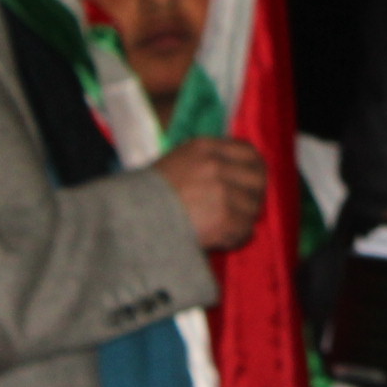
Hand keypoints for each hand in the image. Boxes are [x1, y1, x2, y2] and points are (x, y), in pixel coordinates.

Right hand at [152, 137, 266, 251]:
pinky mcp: (223, 217)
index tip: (251, 184)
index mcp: (204, 147)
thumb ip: (209, 163)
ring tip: (226, 228)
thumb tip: (241, 179)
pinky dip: (235, 237)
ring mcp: (221, 191)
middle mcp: (216, 165)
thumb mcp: (178, 162)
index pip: (249, 153)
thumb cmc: (149, 194)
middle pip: (258, 179)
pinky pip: (244, 229)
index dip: (255, 170)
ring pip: (252, 207)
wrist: (129, 219)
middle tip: (242, 209)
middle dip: (253, 196)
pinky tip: (221, 239)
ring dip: (242, 220)